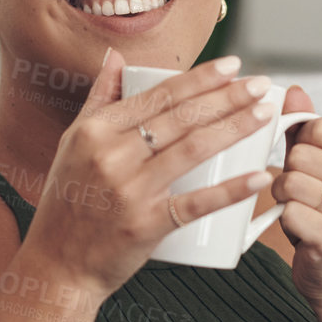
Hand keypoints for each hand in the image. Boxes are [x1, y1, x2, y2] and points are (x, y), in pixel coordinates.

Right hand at [20, 48, 276, 303]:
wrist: (56, 264)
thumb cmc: (67, 201)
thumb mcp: (72, 143)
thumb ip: (98, 98)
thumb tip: (116, 57)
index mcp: (96, 131)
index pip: (159, 95)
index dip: (201, 77)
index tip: (233, 65)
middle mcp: (111, 155)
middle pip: (182, 117)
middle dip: (227, 96)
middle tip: (261, 84)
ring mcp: (130, 191)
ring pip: (193, 149)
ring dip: (235, 127)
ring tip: (265, 113)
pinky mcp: (146, 225)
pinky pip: (195, 203)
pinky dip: (229, 190)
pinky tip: (257, 176)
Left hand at [269, 86, 321, 313]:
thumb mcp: (318, 165)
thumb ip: (305, 128)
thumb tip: (293, 91)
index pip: (318, 127)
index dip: (300, 144)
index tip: (311, 165)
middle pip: (301, 155)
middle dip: (289, 174)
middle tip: (304, 195)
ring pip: (292, 183)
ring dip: (284, 198)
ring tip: (302, 211)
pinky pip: (290, 213)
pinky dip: (285, 222)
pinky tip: (302, 231)